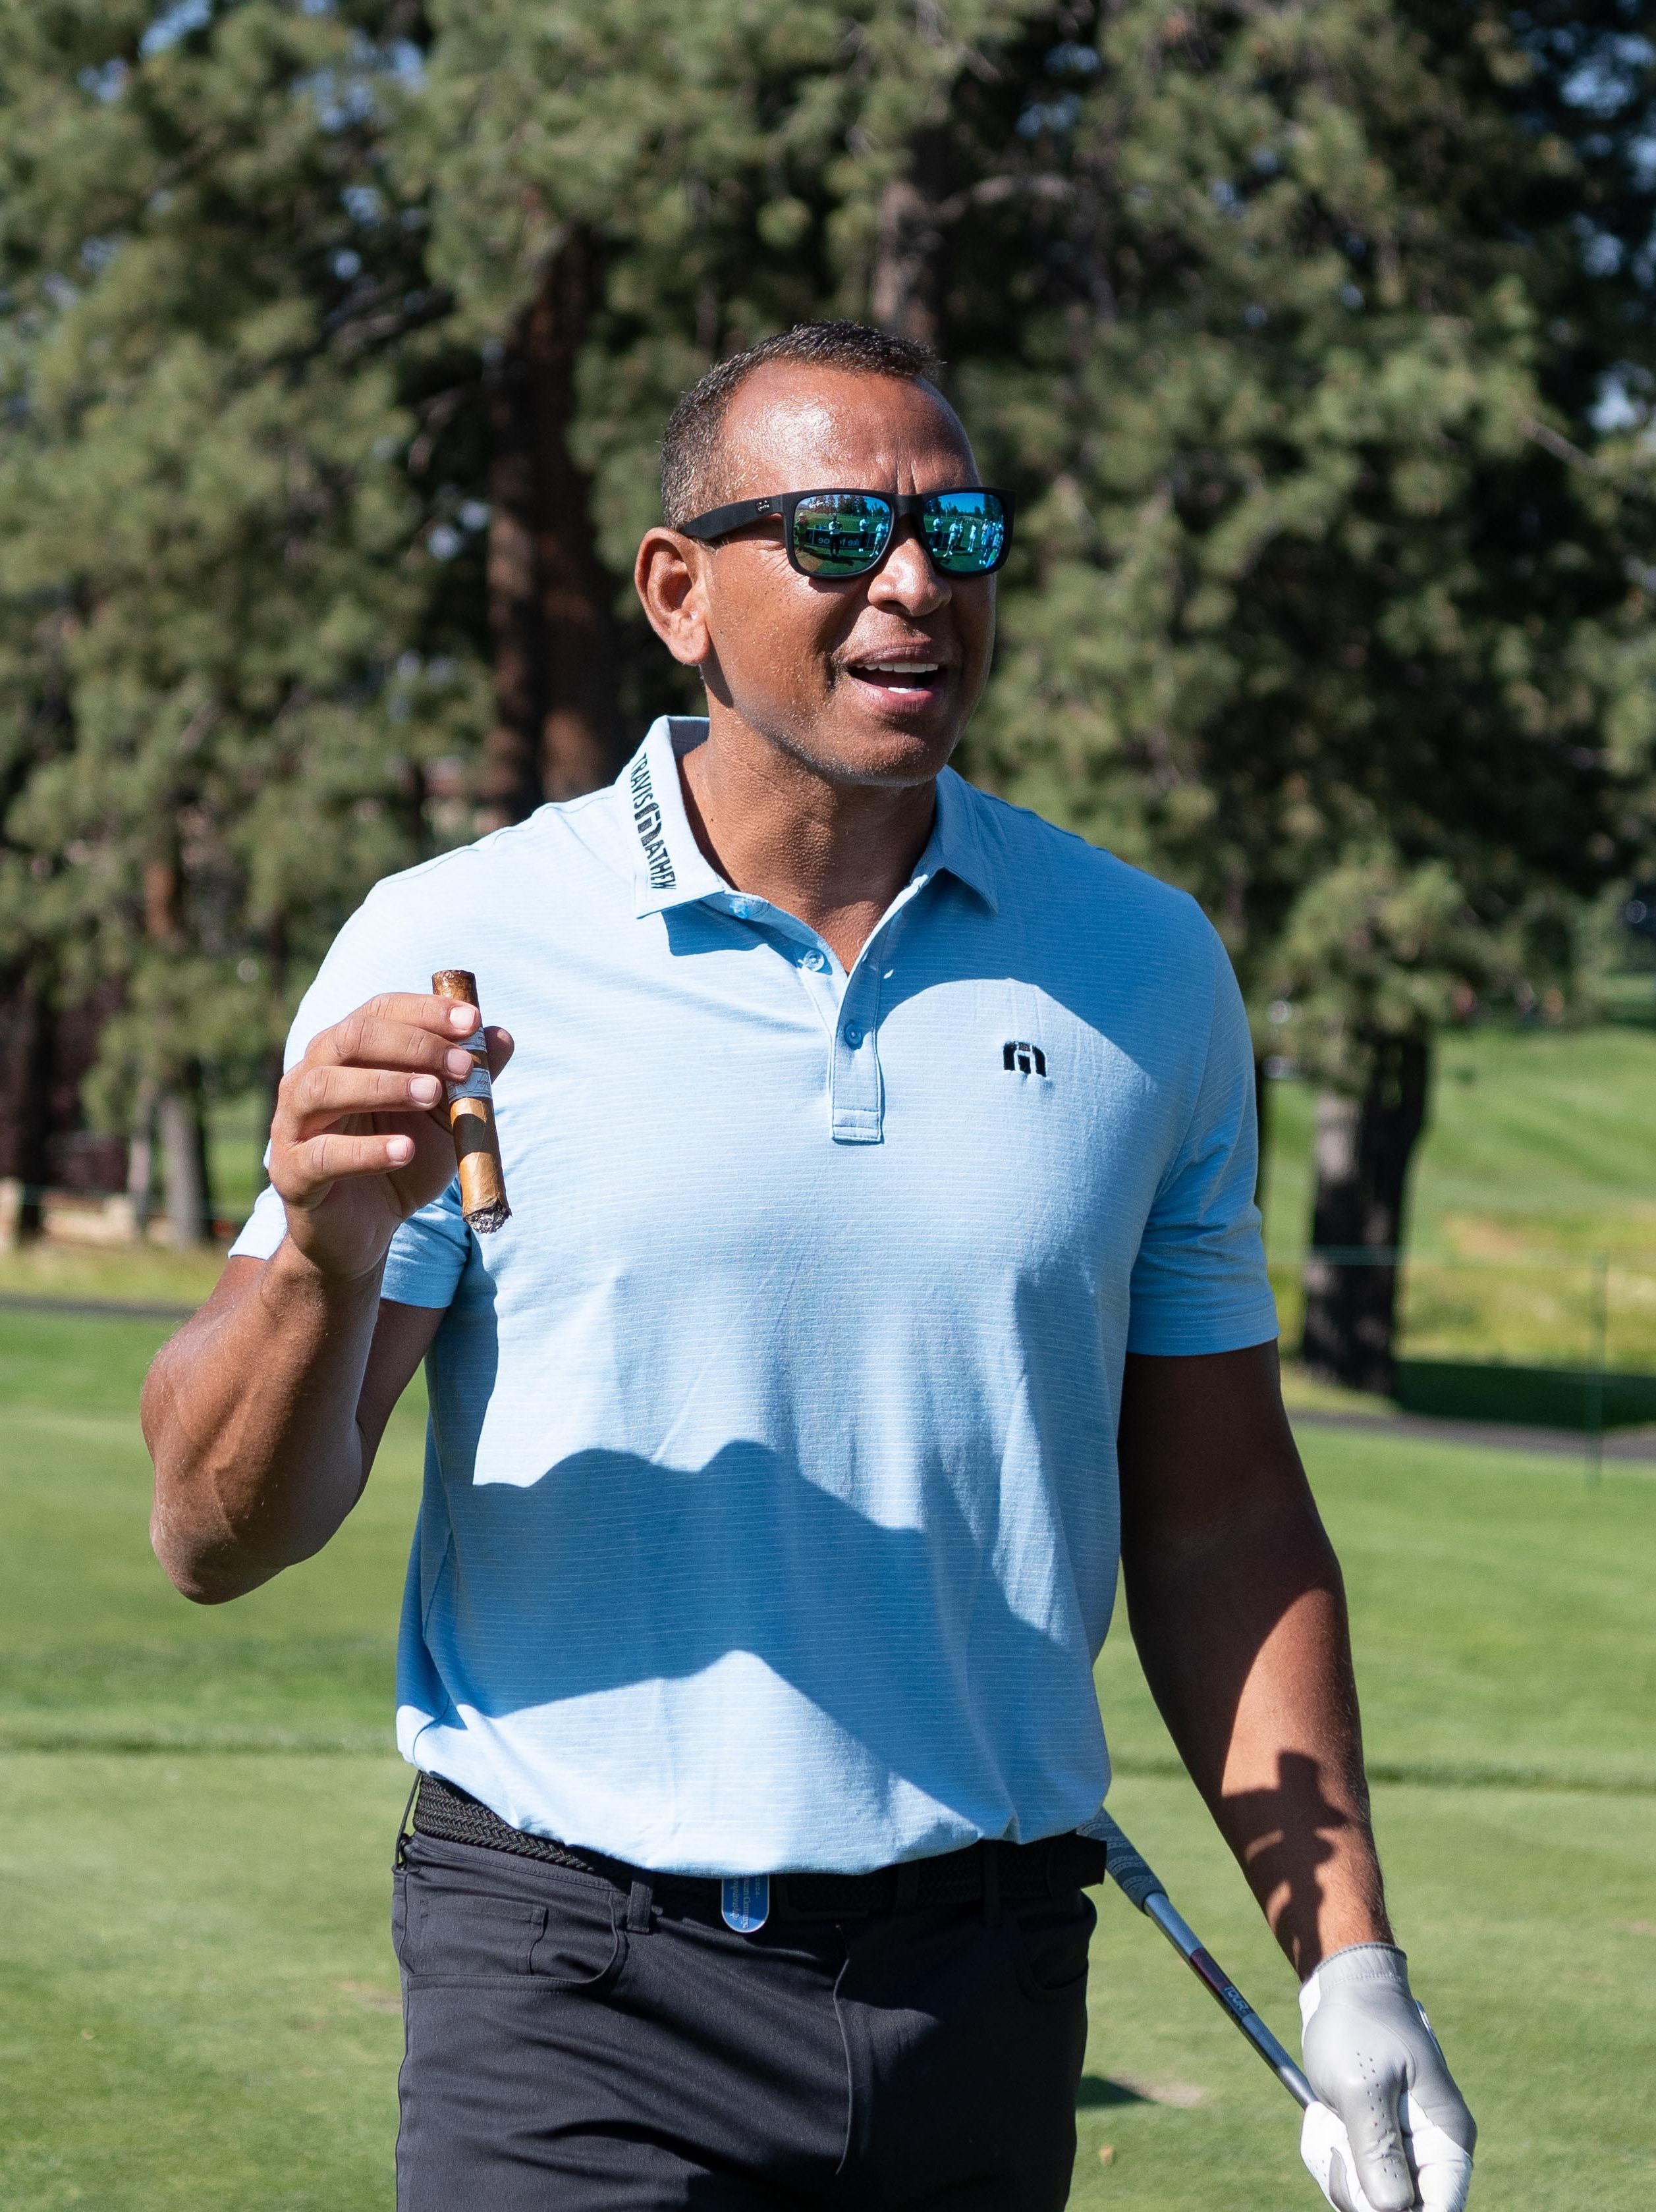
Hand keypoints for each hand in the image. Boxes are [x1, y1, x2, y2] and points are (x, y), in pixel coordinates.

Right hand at [269, 991, 513, 1282]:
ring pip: (324, 1087)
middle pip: (349, 1039)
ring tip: (433, 1094)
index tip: (472, 1021)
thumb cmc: (400, 1159)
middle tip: (464, 1066)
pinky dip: (366, 1150)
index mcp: (345, 1055)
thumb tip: (502, 1036)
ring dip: (384, 1084)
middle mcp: (310, 1078)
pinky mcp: (292, 1173)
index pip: (377, 1012)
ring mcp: (293, 1124)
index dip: (424, 1011)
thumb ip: (467, 1079)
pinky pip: (323, 1154)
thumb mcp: (443, 1118)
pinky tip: (404, 1150)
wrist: (364, 1231)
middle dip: (413, 1046)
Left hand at [1299, 1945, 1474, 2211]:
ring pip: (1372, 2199)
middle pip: (1400, 2211)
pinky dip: (1332, 2157)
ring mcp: (1406, 2149)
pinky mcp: (1380, 2144)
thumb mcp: (1361, 2086)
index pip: (1442, 2210)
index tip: (1366, 2201)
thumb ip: (1378, 2149)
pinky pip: (1355, 2177)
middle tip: (1332, 2144)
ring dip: (1338, 2169)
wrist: (1345, 1989)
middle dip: (1357, 2190)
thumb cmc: (1357, 2027)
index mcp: (1447, 2139)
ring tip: (1324, 2120)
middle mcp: (1433, 2152)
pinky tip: (1323, 2120)